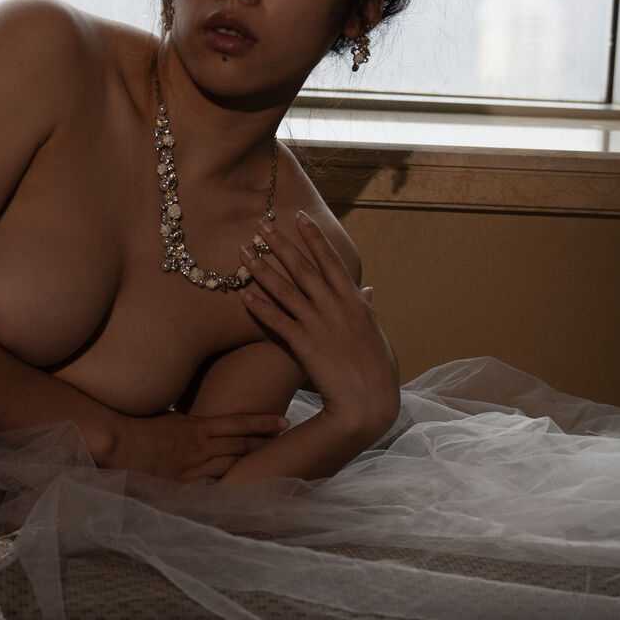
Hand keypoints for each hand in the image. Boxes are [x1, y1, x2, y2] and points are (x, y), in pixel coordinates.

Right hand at [102, 406, 293, 481]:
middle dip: (265, 445)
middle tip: (289, 445)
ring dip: (251, 467)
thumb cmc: (136, 426)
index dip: (263, 423)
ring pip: (230, 467)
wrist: (116, 442)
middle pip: (241, 446)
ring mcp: (192, 467)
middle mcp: (200, 446)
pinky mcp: (182, 484)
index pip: (238, 422)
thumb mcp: (167, 417)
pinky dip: (226, 491)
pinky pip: (210, 489)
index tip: (284, 422)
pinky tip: (244, 498)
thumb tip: (192, 424)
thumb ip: (186, 424)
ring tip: (273, 469)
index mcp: (197, 426)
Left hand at [239, 210, 398, 435]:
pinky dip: (261, 307)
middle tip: (262, 224)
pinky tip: (244, 295)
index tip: (299, 217)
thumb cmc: (376, 371)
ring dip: (263, 268)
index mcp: (354, 301)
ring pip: (285, 290)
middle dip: (281, 243)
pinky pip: (278, 321)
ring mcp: (319, 324)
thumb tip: (368, 290)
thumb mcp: (374, 334)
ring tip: (244, 251)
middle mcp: (335, 306)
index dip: (314, 238)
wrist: (369, 402)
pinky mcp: (305, 345)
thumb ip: (367, 309)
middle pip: (303, 268)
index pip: (331, 261)